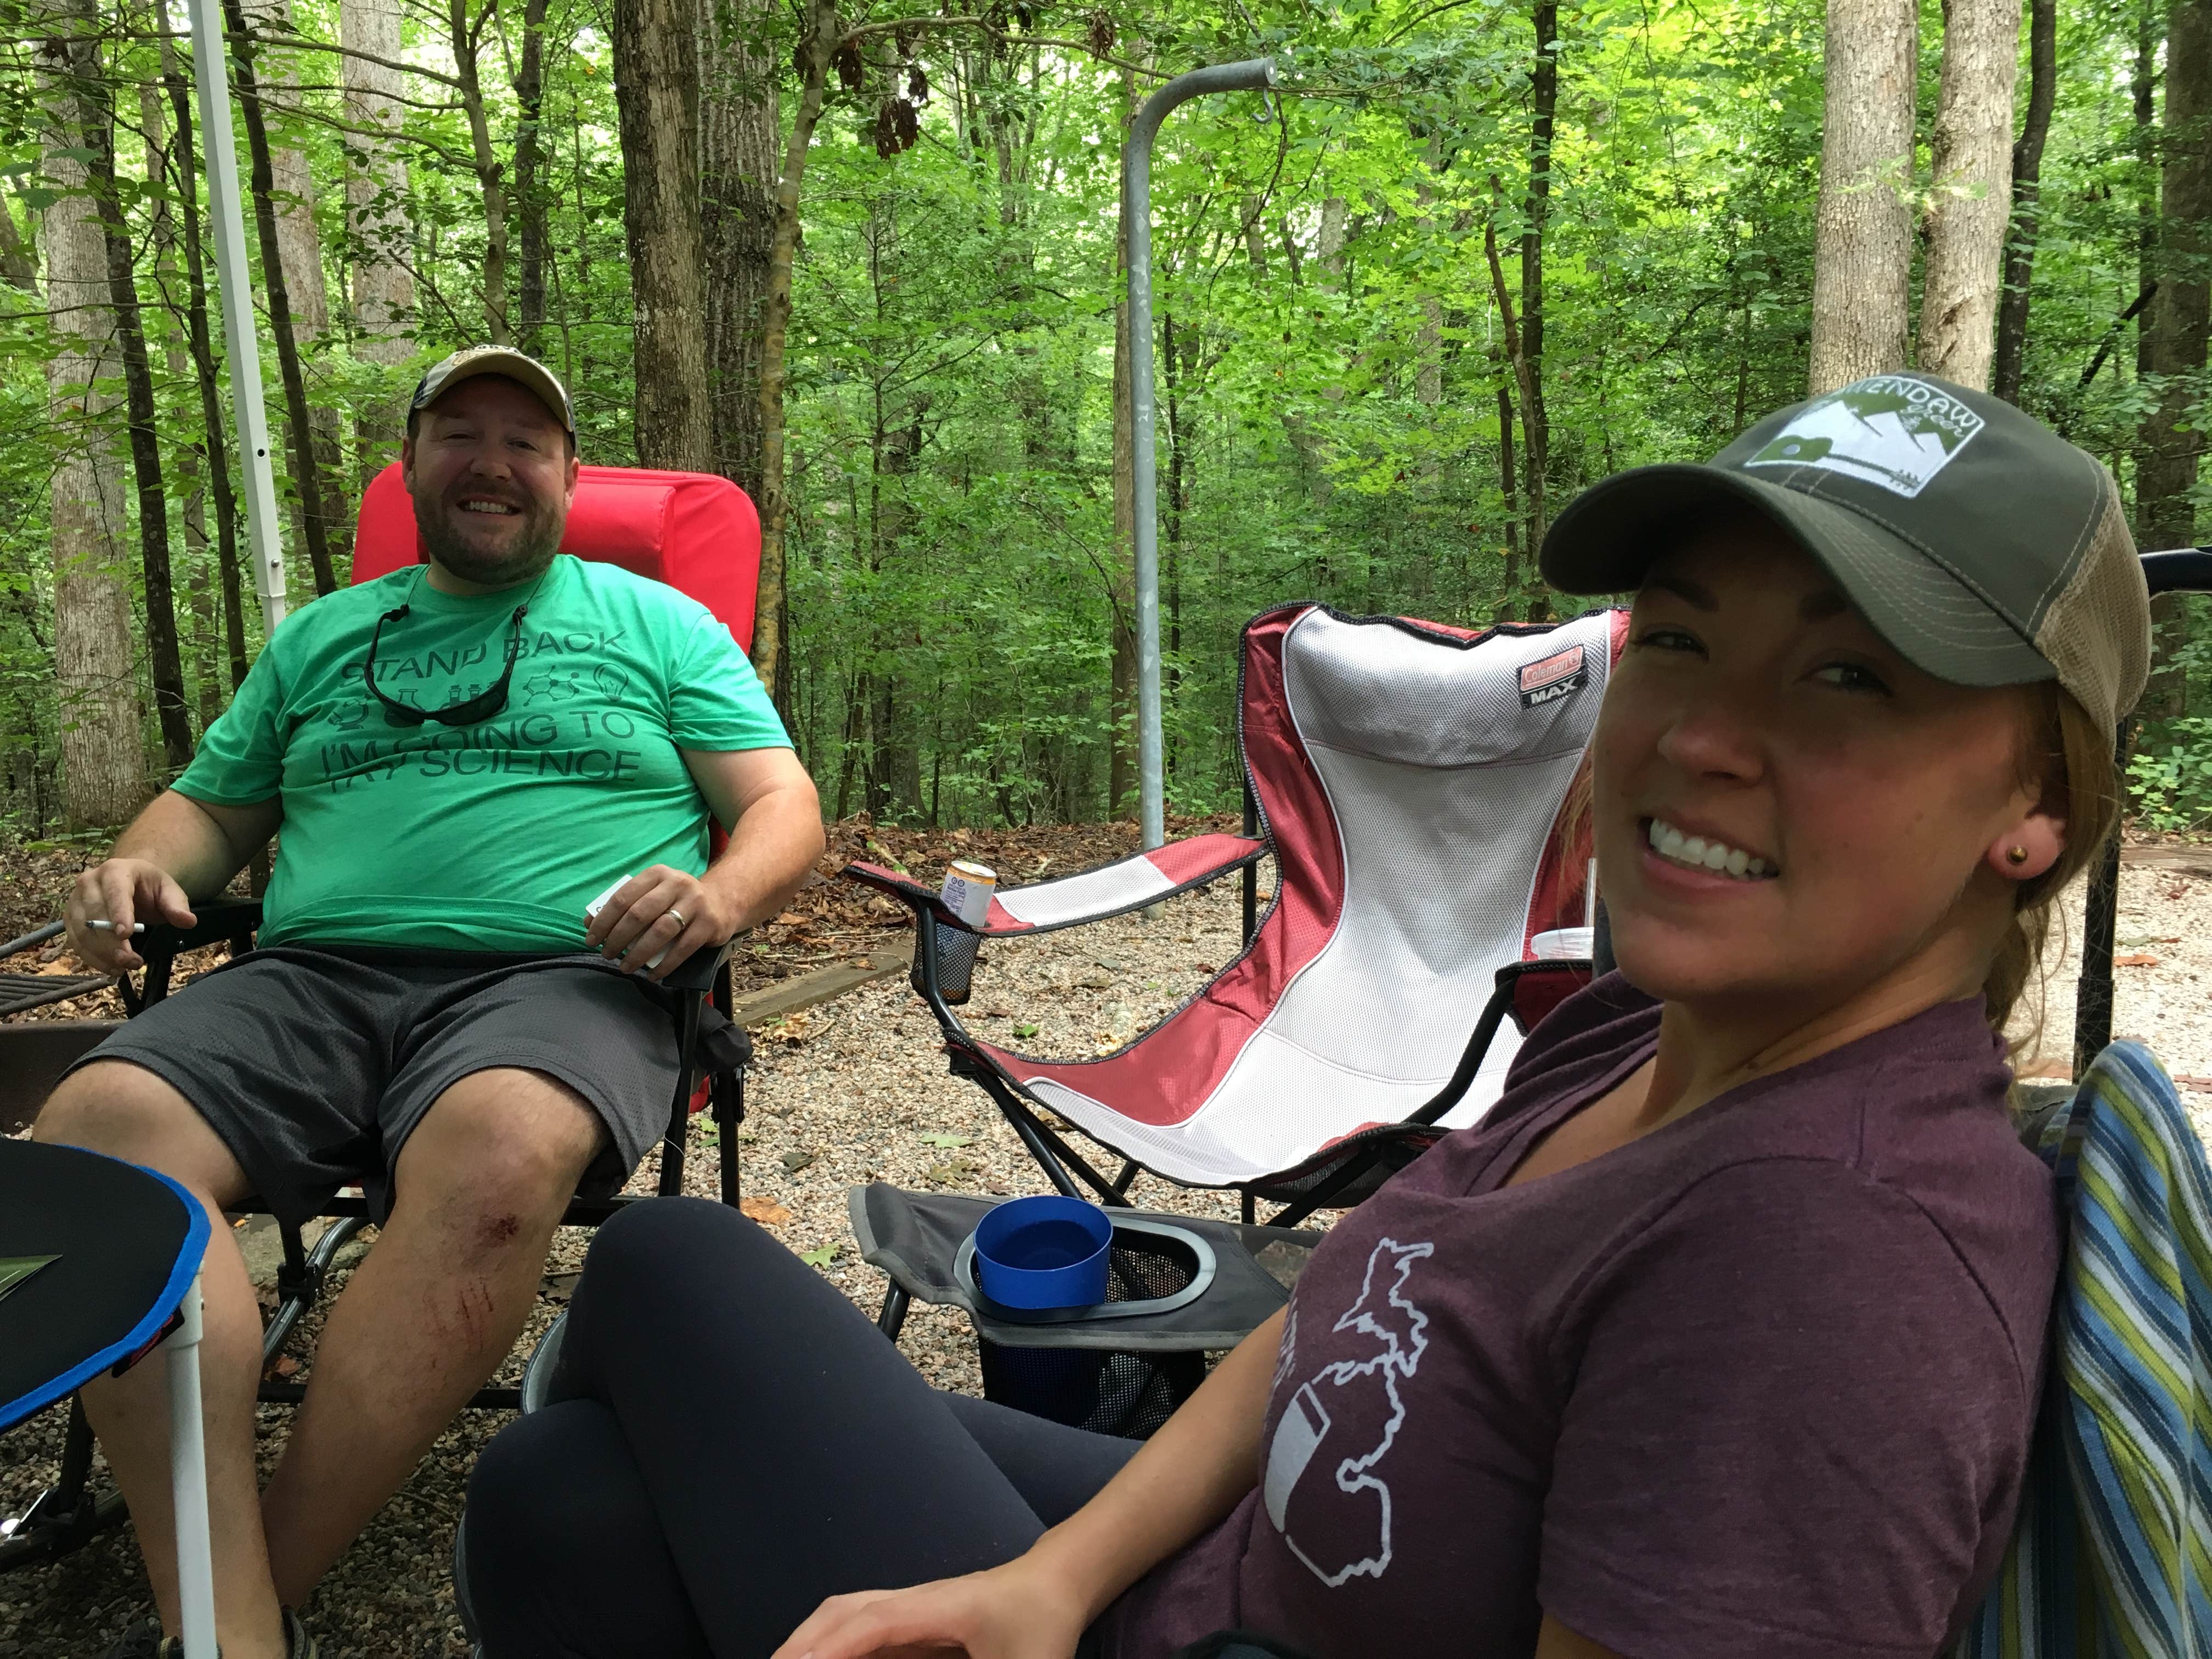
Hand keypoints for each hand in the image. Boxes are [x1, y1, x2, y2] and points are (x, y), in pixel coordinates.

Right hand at [66, 858, 195, 972]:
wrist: (128, 883)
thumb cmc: (148, 887)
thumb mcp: (168, 891)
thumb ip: (177, 905)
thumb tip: (188, 921)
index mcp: (115, 870)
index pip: (115, 892)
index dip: (119, 913)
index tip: (125, 934)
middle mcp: (89, 882)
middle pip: (95, 915)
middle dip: (112, 942)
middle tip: (132, 961)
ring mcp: (75, 901)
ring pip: (82, 931)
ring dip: (102, 954)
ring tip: (125, 966)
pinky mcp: (70, 919)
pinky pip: (75, 942)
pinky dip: (92, 958)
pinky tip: (111, 968)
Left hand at [582, 864, 732, 981]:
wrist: (723, 900)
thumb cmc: (677, 900)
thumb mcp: (653, 894)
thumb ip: (625, 904)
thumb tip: (590, 922)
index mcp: (657, 874)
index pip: (622, 897)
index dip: (603, 920)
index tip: (591, 939)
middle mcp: (677, 884)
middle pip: (639, 913)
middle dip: (618, 938)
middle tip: (607, 954)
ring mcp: (695, 903)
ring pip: (661, 931)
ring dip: (639, 953)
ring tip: (625, 967)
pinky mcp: (709, 923)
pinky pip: (683, 948)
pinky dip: (665, 964)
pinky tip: (652, 975)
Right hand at [770, 1558, 1089, 1658]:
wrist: (1058, 1583)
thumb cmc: (1044, 1628)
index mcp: (941, 1610)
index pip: (873, 1624)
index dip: (834, 1647)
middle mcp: (916, 1601)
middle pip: (843, 1611)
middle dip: (802, 1644)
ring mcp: (912, 1606)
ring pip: (845, 1613)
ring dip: (811, 1639)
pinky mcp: (914, 1618)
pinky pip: (862, 1626)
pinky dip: (832, 1642)